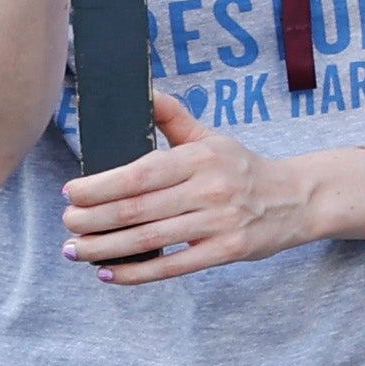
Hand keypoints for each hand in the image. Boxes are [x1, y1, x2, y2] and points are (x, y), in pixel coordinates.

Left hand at [60, 91, 313, 280]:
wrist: (298, 199)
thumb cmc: (244, 168)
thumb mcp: (212, 138)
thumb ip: (174, 117)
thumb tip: (144, 93)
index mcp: (201, 158)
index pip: (138, 173)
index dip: (97, 187)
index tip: (71, 193)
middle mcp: (210, 189)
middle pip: (135, 209)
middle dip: (90, 219)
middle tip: (66, 223)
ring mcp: (219, 222)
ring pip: (148, 239)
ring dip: (103, 248)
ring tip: (75, 250)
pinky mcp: (227, 251)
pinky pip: (172, 266)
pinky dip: (135, 272)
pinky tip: (109, 273)